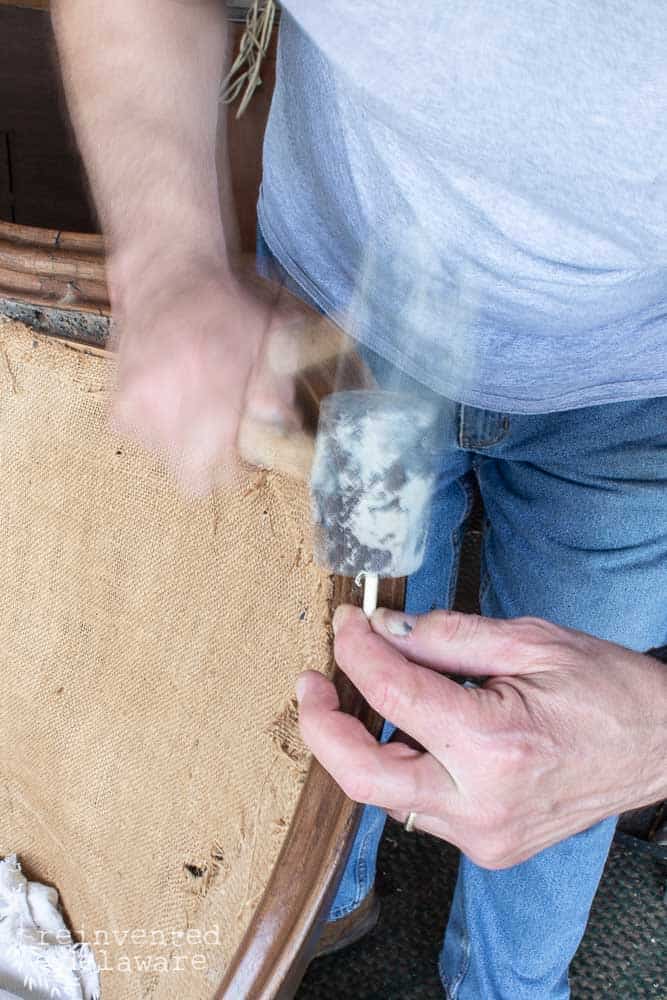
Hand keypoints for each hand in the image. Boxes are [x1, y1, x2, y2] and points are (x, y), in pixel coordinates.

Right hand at [109, 256, 318, 494]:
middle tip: (221, 431)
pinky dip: (156, 424)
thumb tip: (282, 433)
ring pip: (167, 458)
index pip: (224, 476)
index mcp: (212, 403)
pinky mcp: (118, 408)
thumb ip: (277, 397)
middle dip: (211, 460)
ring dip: (183, 441)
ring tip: (194, 402)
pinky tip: (169, 394)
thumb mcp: (269, 347)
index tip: (245, 454)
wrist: (167, 276)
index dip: (239, 469)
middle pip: (193, 476)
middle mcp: (170, 414)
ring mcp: (138, 413)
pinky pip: (142, 437)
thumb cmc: (224, 311)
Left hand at [297, 605, 666, 867]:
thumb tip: (381, 630)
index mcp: (495, 744)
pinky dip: (399, 764)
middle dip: (321, 727)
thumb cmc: (609, 689)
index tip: (346, 624)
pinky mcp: (487, 845)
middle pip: (363, 776)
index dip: (355, 651)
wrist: (662, 747)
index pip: (391, 694)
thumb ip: (444, 636)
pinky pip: (418, 806)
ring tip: (358, 695)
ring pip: (385, 795)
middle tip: (311, 683)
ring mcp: (483, 836)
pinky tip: (404, 729)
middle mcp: (482, 804)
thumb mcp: (529, 641)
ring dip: (359, 745)